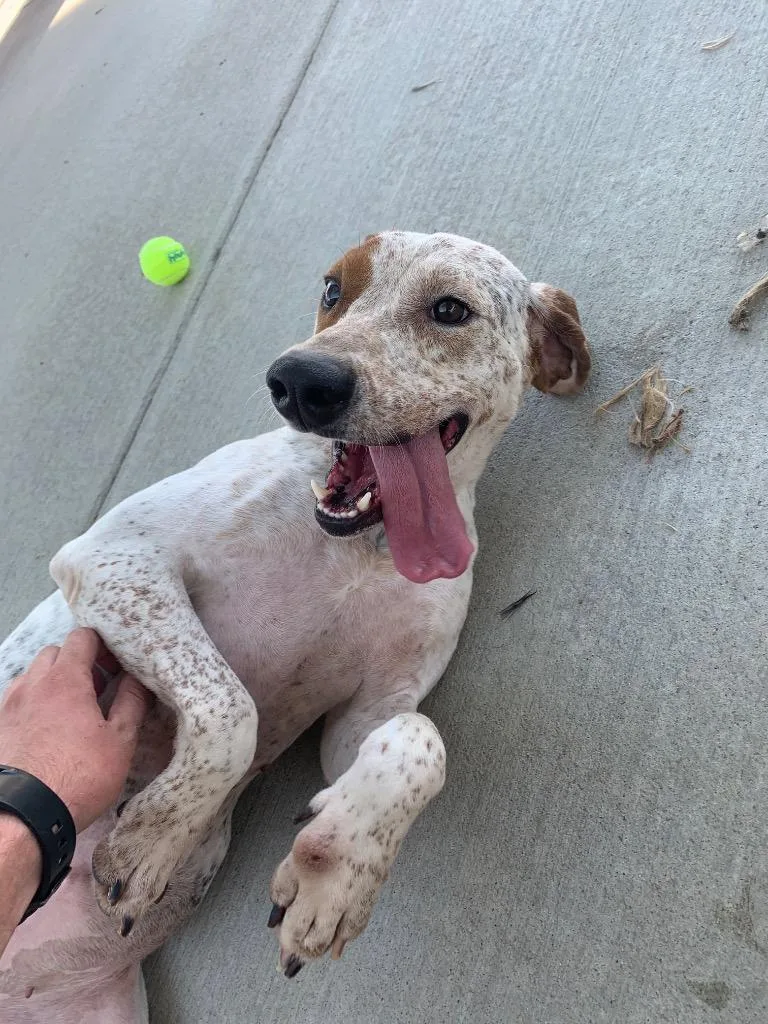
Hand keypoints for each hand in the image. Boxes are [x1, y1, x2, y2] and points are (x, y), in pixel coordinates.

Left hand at [0, 628, 151, 831]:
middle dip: (76, 662)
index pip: (82, 637)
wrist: (22, 816)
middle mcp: (32, 684)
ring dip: (52, 682)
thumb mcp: (119, 741)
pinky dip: (35, 703)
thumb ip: (131, 703)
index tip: (116, 666)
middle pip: (54, 652)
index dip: (103, 645)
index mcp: (65, 680)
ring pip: (32, 676)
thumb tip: (138, 678)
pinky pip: (18, 700)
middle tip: (96, 689)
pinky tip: (48, 731)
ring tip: (71, 711)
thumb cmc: (79, 776)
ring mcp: (9, 706)